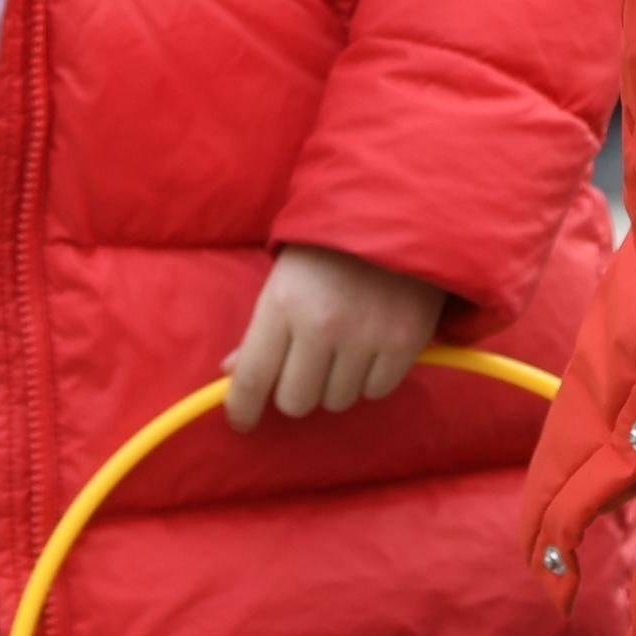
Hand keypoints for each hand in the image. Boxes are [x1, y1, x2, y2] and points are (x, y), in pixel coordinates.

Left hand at [226, 244, 443, 425]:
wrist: (397, 212)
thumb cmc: (328, 249)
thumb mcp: (283, 280)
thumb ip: (260, 331)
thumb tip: (231, 374)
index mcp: (282, 305)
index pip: (253, 378)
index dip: (242, 409)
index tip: (242, 422)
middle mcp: (322, 326)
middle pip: (295, 402)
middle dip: (297, 390)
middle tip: (307, 366)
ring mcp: (366, 336)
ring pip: (337, 400)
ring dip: (336, 384)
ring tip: (345, 348)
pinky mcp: (405, 342)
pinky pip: (376, 390)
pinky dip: (372, 377)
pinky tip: (372, 346)